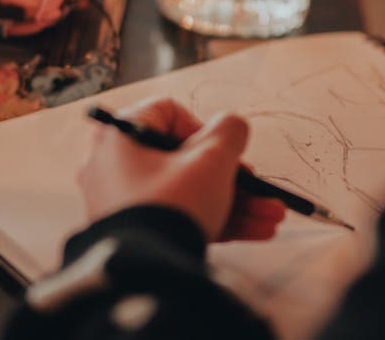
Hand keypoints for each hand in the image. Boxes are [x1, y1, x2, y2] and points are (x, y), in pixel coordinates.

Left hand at [78, 97, 285, 241]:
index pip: (167, 112)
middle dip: (233, 177)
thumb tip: (232, 125)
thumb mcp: (211, 160)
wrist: (146, 271)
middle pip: (183, 160)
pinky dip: (212, 220)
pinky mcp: (131, 232)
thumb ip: (229, 132)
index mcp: (121, 135)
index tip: (224, 153)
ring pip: (186, 192)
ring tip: (271, 219)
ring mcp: (120, 201)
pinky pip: (176, 216)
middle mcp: (112, 165)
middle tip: (262, 192)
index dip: (204, 129)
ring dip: (234, 202)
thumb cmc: (175, 203)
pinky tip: (256, 232)